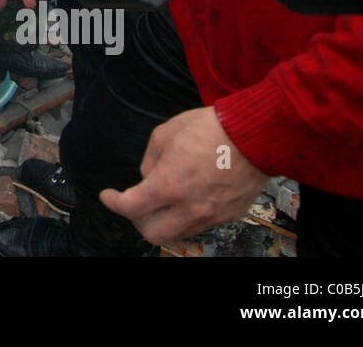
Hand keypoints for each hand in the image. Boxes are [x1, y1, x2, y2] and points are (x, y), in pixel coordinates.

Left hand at [100, 107, 269, 246]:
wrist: (254, 135)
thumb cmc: (211, 129)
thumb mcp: (165, 133)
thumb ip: (150, 161)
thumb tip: (148, 177)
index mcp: (169, 186)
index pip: (131, 207)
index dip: (113, 202)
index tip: (108, 197)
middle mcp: (190, 208)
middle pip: (153, 234)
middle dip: (138, 220)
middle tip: (136, 202)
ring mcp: (212, 215)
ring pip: (178, 233)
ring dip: (164, 220)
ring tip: (163, 200)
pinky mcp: (229, 215)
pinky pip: (201, 225)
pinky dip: (187, 217)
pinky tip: (188, 198)